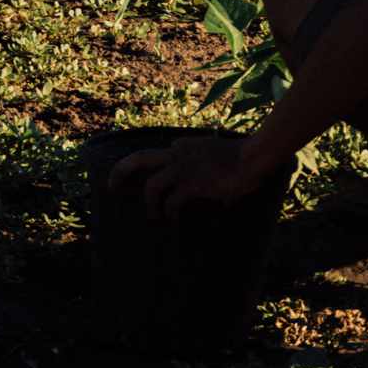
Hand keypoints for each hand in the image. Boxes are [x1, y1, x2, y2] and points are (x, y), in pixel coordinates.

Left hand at [110, 132, 265, 217]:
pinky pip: (171, 202)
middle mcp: (179, 153)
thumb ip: (208, 164)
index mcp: (185, 146)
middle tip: (111, 187)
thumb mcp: (220, 156)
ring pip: (152, 186)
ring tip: (154, 217)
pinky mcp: (193, 183)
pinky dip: (169, 214)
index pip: (157, 154)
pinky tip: (173, 221)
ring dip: (150, 205)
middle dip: (120, 173)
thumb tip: (210, 187)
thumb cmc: (245, 157)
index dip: (147, 170)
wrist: (256, 156)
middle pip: (138, 159)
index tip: (142, 183)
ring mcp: (184, 168)